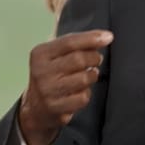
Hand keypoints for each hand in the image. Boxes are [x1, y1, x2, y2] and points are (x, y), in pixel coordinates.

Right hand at [18, 30, 113, 144]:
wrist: (36, 108)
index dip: (91, 38)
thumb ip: (74, 44)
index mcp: (40, 54)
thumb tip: (104, 36)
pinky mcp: (56, 108)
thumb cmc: (51, 75)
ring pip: (84, 79)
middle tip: (97, 60)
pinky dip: (86, 93)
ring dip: (92, 75)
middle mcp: (41, 72)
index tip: (108, 37)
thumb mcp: (54, 55)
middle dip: (94, 58)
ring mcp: (48, 91)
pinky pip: (83, 97)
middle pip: (79, 59)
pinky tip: (81, 91)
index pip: (70, 42)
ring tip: (89, 74)